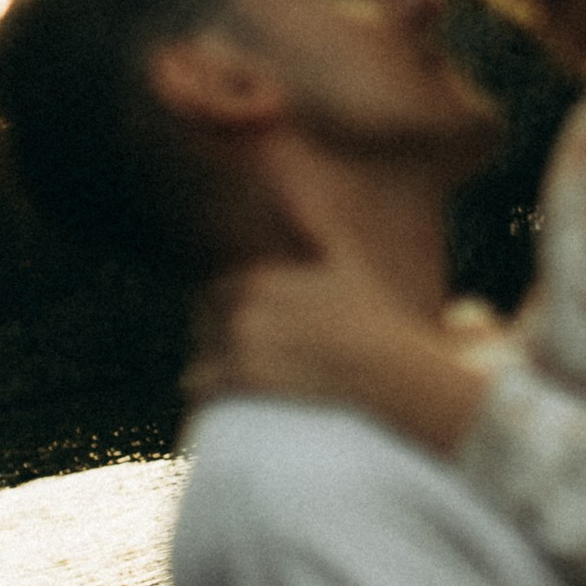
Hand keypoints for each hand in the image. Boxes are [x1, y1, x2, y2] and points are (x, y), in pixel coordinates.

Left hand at [185, 255, 494, 456]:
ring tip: (223, 382)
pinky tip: (204, 394)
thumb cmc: (373, 319)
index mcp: (260, 277)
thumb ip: (317, 227)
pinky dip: (199, 389)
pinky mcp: (242, 376)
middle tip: (232, 360)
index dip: (223, 313)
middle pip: (203, 322)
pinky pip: (198, 382)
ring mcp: (241, 340)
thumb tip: (295, 191)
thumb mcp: (345, 265)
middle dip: (212, 339)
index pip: (216, 293)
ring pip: (199, 354)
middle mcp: (244, 303)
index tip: (237, 331)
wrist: (387, 366)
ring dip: (206, 367)